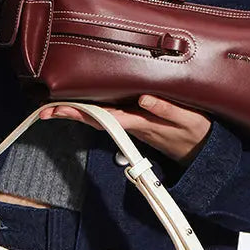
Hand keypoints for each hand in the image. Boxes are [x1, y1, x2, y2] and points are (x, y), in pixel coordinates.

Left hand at [39, 96, 210, 166]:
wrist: (205, 151)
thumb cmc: (197, 132)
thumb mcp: (189, 120)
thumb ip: (167, 109)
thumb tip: (143, 97)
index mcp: (141, 122)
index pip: (105, 117)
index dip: (81, 112)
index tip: (60, 109)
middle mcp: (132, 124)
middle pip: (96, 118)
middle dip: (71, 113)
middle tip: (45, 109)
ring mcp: (133, 123)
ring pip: (101, 118)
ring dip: (79, 112)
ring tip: (54, 106)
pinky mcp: (138, 120)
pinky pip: (111, 115)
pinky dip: (94, 110)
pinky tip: (81, 105)